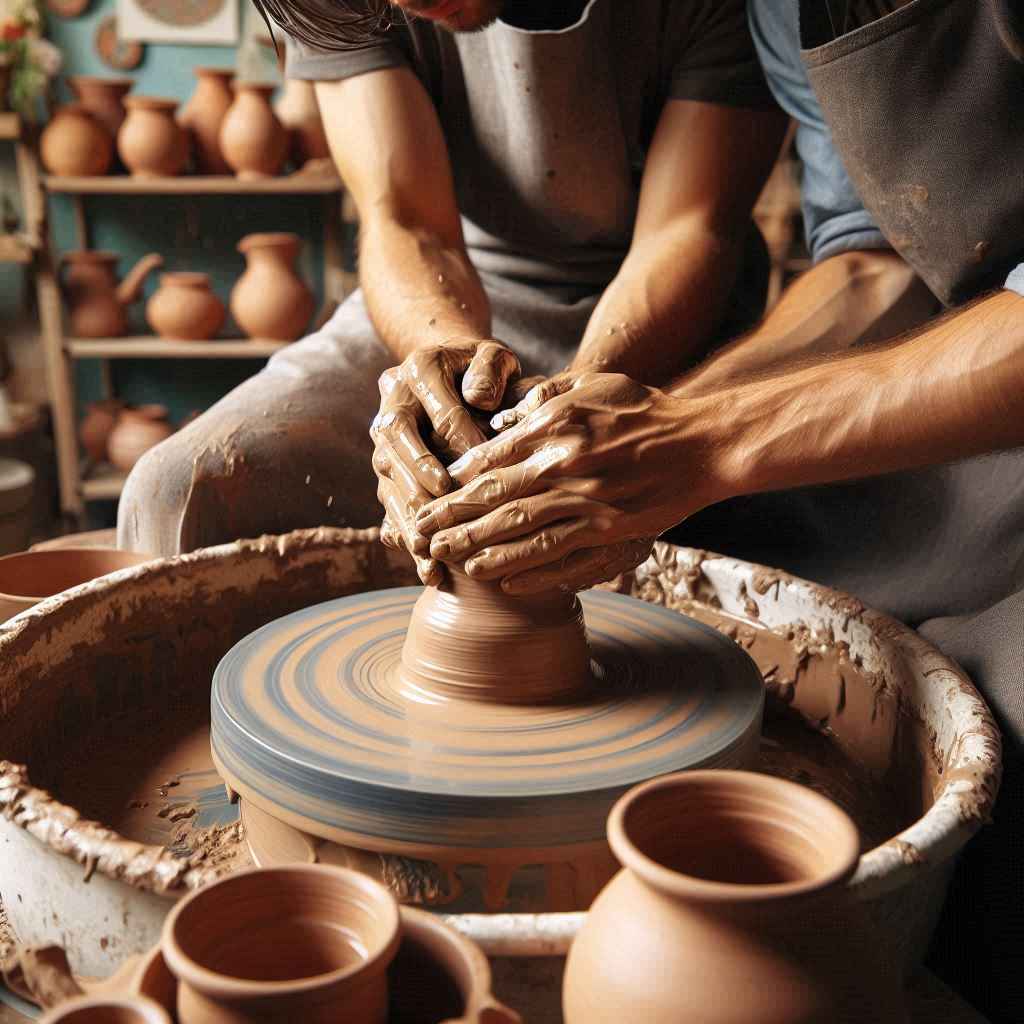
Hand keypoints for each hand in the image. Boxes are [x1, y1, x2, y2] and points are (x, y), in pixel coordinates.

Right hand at [371, 338, 520, 583]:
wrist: (456, 370)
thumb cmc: (486, 370)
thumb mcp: (494, 357)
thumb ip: (490, 369)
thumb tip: (479, 399)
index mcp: (419, 371)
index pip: (438, 412)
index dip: (460, 442)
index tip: (482, 473)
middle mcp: (393, 403)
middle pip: (397, 444)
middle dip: (417, 482)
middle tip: (437, 517)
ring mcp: (386, 441)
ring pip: (389, 480)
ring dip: (407, 518)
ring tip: (427, 552)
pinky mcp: (389, 471)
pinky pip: (392, 505)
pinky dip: (407, 538)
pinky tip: (427, 569)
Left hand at [414, 371, 718, 593]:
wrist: (702, 443)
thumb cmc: (644, 410)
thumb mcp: (591, 385)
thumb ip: (542, 399)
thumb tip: (497, 422)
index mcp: (556, 427)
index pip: (490, 458)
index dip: (456, 480)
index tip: (432, 491)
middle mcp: (565, 467)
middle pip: (494, 499)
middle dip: (451, 519)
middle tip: (418, 534)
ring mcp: (587, 503)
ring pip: (519, 532)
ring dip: (477, 548)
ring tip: (446, 560)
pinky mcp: (610, 532)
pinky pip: (560, 557)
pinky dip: (528, 570)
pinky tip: (501, 580)